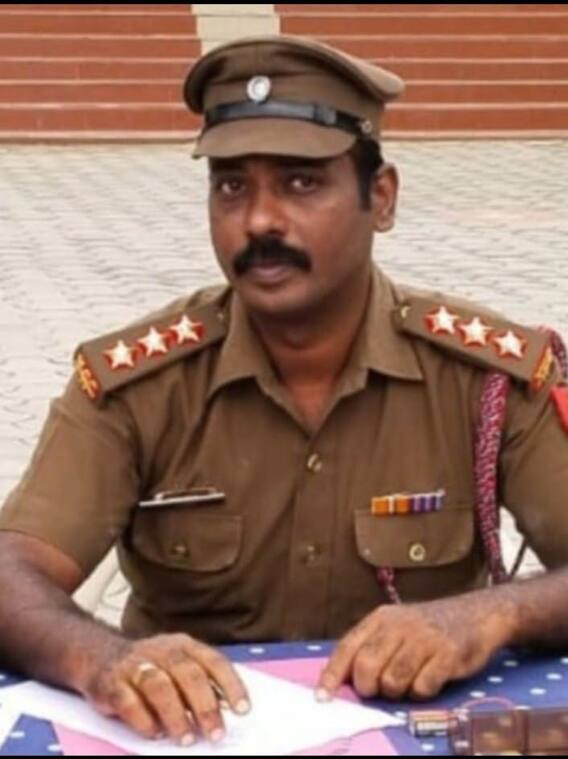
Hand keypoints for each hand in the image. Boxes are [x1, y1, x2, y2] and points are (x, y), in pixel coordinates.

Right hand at [81, 634, 249, 744]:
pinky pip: (128, 701)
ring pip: (159, 686)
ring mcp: (134, 665)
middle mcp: (161, 650)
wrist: (98, 655)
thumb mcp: (176, 664)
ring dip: (175, 715)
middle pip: (188, 674)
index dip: (230, 685)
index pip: (213, 661)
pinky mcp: (111, 682)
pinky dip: (143, 721)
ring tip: (186, 740)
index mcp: (183, 644)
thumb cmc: (149, 666)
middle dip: (205, 706)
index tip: (243, 710)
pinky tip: (154, 734)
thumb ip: (199, 681)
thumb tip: (227, 710)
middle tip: (216, 734)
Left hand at [317, 594, 516, 700]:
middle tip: (379, 689)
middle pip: (367, 666)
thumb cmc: (427, 627)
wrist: (476, 613)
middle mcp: (399, 625)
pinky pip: (422, 687)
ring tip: (408, 680)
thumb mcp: (394, 627)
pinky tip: (429, 679)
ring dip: (397, 691)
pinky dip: (422, 692)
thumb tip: (342, 680)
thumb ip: (370, 647)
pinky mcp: (448, 654)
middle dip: (368, 687)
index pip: (348, 647)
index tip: (323, 698)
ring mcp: (424, 638)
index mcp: (380, 618)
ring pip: (393, 681)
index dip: (333, 675)